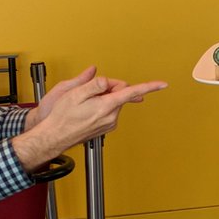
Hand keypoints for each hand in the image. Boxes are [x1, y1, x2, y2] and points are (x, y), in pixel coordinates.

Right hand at [14, 68, 166, 171]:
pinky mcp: (105, 127)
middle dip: (109, 88)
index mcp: (107, 106)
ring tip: (84, 103)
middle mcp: (111, 117)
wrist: (55, 136)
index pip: (133, 93)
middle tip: (90, 91)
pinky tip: (86, 109)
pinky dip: (100, 106)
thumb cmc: (62, 117)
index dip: (149, 87)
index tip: (163, 84)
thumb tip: (108, 82)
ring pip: (113, 102)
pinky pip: (108, 110)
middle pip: (119, 94)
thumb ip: (95, 84)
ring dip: (103, 98)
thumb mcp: (75, 93)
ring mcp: (109, 123)